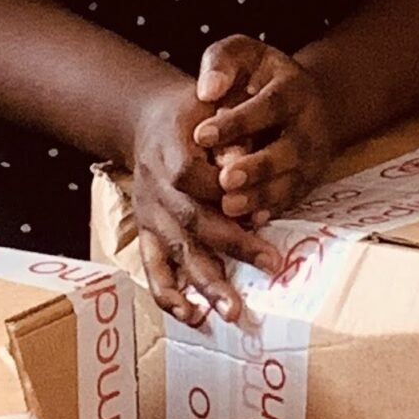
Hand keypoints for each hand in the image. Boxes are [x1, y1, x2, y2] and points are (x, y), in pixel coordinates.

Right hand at [131, 76, 283, 326]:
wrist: (147, 121)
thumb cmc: (192, 112)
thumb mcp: (209, 102)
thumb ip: (228, 126)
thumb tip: (242, 156)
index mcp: (172, 153)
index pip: (193, 175)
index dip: (225, 193)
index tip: (262, 211)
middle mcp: (158, 189)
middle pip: (191, 220)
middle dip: (233, 245)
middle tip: (271, 265)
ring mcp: (151, 216)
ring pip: (176, 253)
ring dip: (204, 283)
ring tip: (231, 310)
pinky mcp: (147, 234)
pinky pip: (153, 270)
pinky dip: (170, 296)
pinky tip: (193, 316)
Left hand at [192, 34, 334, 226]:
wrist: (304, 100)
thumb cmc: (261, 76)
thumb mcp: (244, 54)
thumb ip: (222, 62)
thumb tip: (206, 90)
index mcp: (295, 89)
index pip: (269, 105)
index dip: (237, 122)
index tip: (200, 134)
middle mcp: (310, 124)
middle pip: (288, 149)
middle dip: (257, 166)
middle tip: (224, 179)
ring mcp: (313, 156)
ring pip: (292, 180)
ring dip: (262, 195)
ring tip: (230, 206)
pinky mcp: (309, 180)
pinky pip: (293, 199)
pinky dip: (272, 210)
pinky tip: (250, 220)